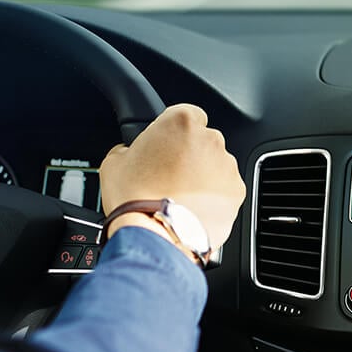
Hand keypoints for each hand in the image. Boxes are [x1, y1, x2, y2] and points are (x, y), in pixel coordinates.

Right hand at [99, 104, 245, 259]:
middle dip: (190, 155)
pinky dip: (215, 197)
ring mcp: (227, 167)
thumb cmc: (136, 199)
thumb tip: (131, 152)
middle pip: (203, 140)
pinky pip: (226, 189)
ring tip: (180, 196)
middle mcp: (210, 140)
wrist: (156, 237)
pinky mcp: (237, 193)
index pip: (186, 113)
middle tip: (169, 175)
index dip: (174, 132)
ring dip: (203, 176)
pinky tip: (194, 208)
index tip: (166, 146)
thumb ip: (129, 148)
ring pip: (216, 165)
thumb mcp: (114, 162)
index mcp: (181, 122)